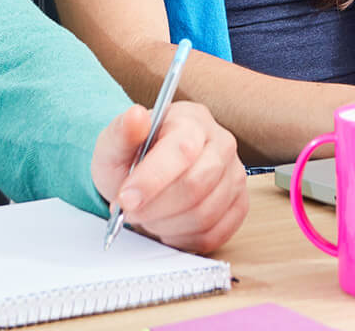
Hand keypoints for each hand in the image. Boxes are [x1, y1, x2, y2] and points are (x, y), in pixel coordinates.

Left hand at [91, 102, 247, 252]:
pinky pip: (214, 234)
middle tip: (132, 211)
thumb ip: (122, 133)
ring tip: (150, 215)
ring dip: (167, 225)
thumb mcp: (115, 145)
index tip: (126, 199)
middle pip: (196, 185)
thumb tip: (135, 116)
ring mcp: (235, 174)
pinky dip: (184, 238)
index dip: (153, 179)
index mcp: (192, 120)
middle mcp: (221, 143)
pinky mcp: (239, 204)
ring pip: (205, 214)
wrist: (147, 177)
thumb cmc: (133, 159)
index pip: (183, 150)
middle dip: (156, 207)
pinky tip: (169, 225)